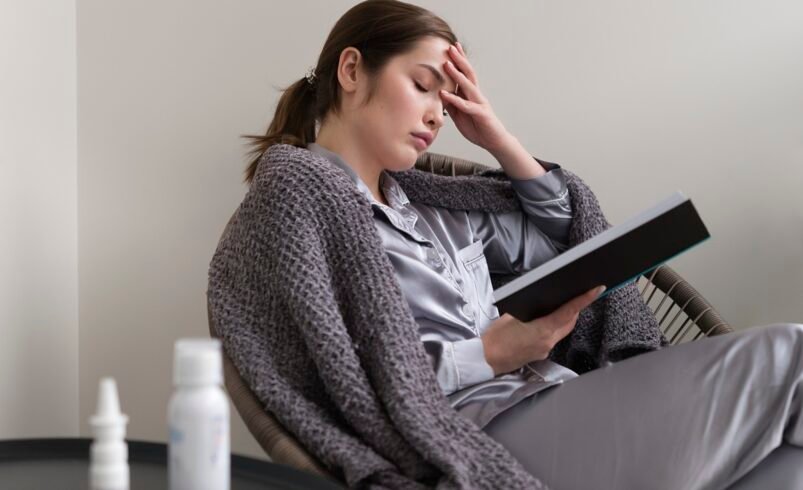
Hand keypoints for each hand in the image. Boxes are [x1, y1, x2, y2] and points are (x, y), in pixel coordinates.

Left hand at [440, 42, 511, 152]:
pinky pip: (466, 105)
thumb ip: (452, 104)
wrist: (494, 142)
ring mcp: (480, 103)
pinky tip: (444, 94)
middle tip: (450, 47)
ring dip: (457, 74)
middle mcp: (477, 95)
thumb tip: (440, 94)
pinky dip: (454, 99)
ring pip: (468, 85)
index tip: (452, 47)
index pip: (465, 74)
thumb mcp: (460, 115)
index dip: (459, 61)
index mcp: (472, 94)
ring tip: (447, 64)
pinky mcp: (481, 114)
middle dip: (459, 60)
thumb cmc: (478, 128)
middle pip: (468, 73)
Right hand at [481, 285, 605, 374]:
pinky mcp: (539, 354)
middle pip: (570, 322)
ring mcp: (545, 350)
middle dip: (575, 308)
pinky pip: (553, 338)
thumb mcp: (511, 316)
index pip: (569, 311)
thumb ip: (531, 310)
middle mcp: (548, 341)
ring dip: (565, 318)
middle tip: (580, 294)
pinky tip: (545, 323)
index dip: (585, 299)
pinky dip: (554, 328)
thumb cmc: (495, 338)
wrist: (486, 359)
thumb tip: (543, 304)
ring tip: (563, 306)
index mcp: (542, 330)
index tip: (597, 290)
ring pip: (562, 331)